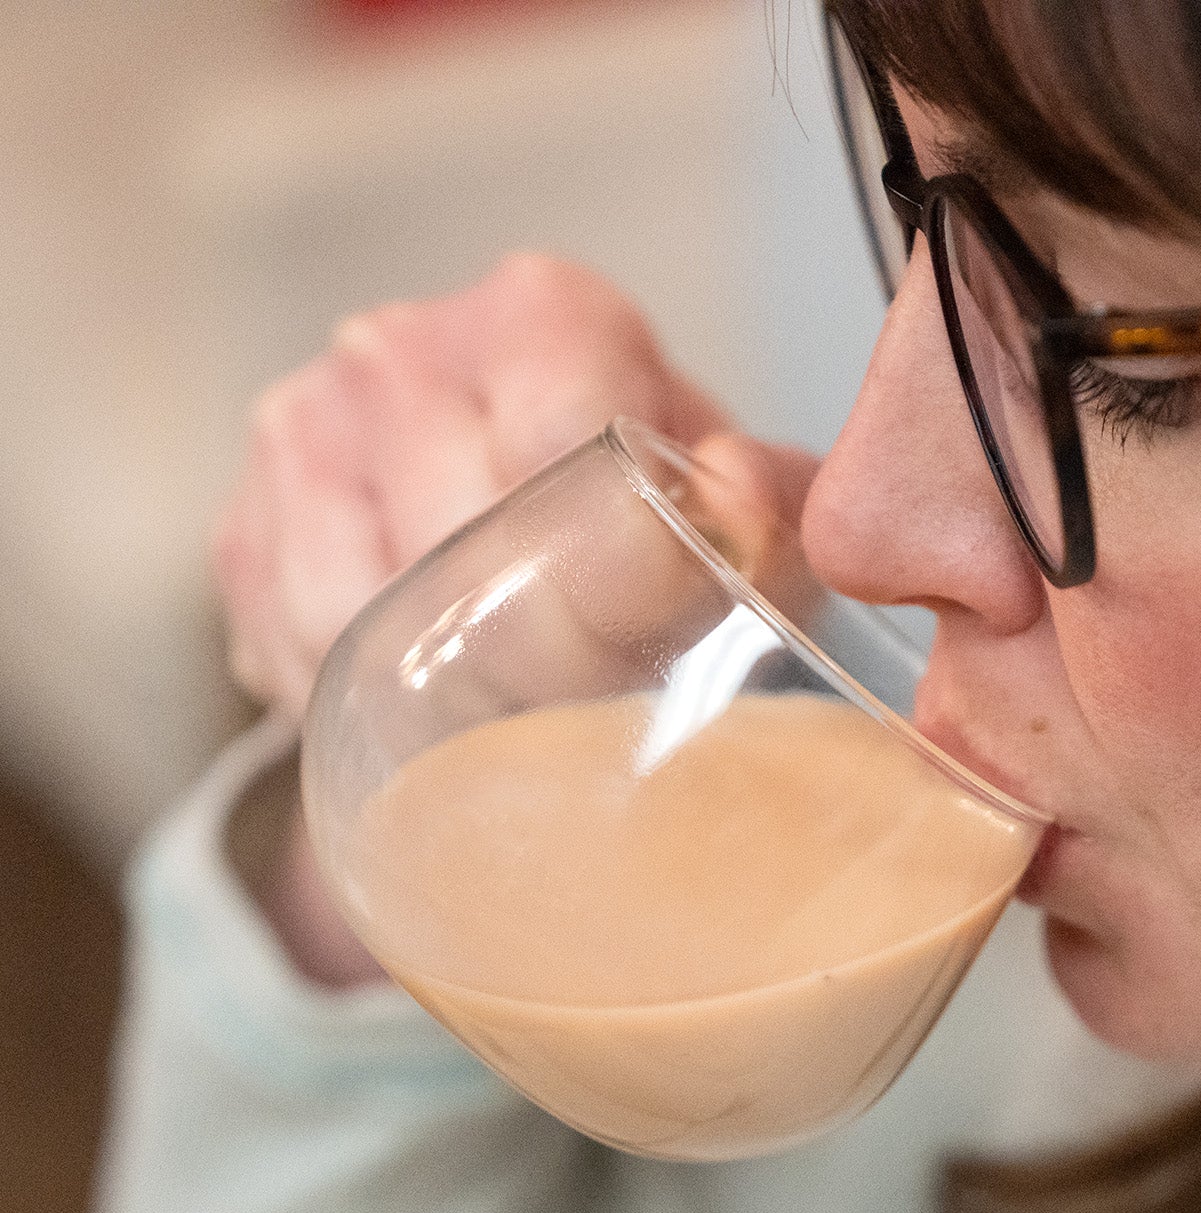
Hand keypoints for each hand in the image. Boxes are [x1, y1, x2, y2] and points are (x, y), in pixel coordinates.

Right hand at [211, 253, 820, 986]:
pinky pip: (297, 652)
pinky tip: (438, 705)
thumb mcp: (751, 515)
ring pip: (363, 613)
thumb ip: (768, 501)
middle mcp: (403, 351)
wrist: (534, 539)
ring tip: (525, 716)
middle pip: (460, 539)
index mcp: (543, 317)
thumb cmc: (660, 521)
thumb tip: (728, 492)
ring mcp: (304, 433)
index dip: (612, 576)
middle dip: (543, 655)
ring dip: (448, 692)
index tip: (651, 647)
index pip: (562, 446)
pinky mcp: (242, 530)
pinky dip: (373, 705)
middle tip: (599, 707)